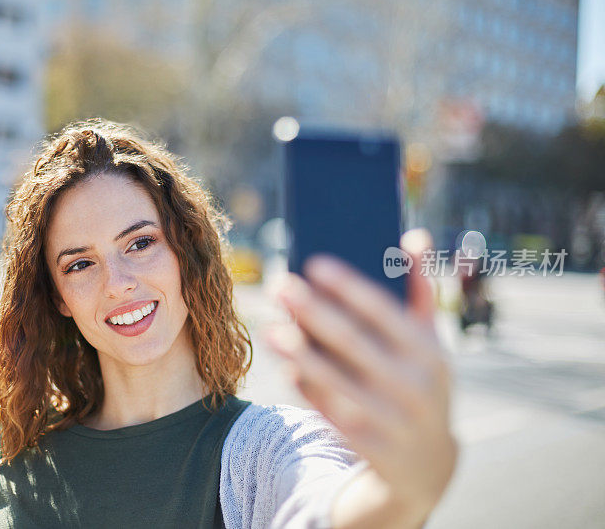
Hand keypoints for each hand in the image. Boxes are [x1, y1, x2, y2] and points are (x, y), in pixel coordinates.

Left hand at [264, 229, 457, 519]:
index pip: (385, 312)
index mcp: (431, 353)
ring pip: (338, 382)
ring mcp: (395, 422)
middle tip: (279, 286)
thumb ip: (420, 292)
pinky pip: (333, 415)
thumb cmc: (420, 385)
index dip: (348, 286)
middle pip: (354, 343)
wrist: (428, 467)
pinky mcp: (373, 450)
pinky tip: (287, 369)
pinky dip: (310, 391)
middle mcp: (416, 387)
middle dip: (313, 312)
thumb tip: (413, 236)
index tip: (312, 263)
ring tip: (272, 329)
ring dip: (301, 354)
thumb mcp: (430, 345)